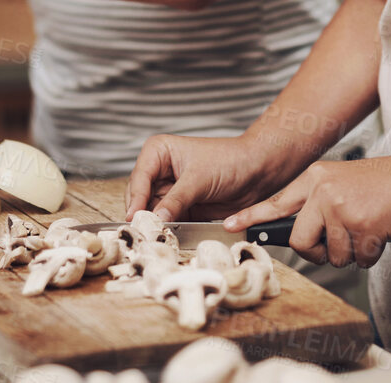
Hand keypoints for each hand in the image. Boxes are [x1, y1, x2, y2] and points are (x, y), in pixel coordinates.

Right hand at [125, 133, 286, 222]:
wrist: (256, 171)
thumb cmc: (230, 160)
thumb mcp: (199, 179)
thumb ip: (175, 200)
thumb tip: (155, 219)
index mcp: (159, 151)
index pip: (139, 177)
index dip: (136, 199)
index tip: (134, 218)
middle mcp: (160, 171)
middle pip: (140, 198)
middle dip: (144, 215)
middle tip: (145, 233)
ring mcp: (170, 191)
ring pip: (152, 213)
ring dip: (155, 226)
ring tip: (157, 237)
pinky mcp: (181, 207)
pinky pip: (167, 223)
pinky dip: (168, 231)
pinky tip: (169, 238)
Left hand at [224, 155, 390, 268]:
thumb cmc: (382, 185)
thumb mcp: (340, 182)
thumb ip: (316, 202)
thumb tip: (297, 234)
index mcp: (315, 177)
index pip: (276, 201)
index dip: (252, 217)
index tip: (229, 226)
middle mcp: (323, 190)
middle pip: (300, 242)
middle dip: (319, 251)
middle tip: (339, 240)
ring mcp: (341, 207)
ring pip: (331, 256)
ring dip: (351, 252)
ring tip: (366, 227)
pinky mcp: (362, 226)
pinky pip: (358, 260)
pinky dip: (371, 254)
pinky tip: (379, 231)